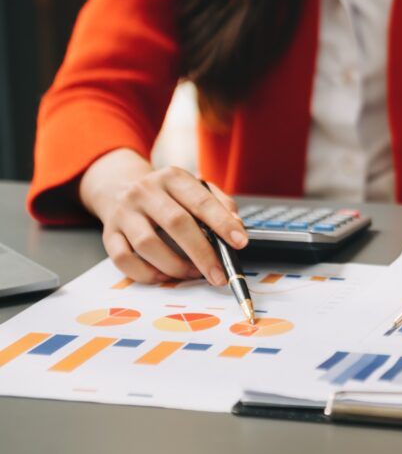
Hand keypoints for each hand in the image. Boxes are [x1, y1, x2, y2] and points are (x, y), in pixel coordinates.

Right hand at [79, 148, 246, 285]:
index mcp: (172, 177)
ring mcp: (124, 212)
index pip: (201, 201)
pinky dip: (147, 274)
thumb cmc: (169, 195)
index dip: (222, 223)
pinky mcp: (109, 234)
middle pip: (176, 224)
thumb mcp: (197, 188)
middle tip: (219, 274)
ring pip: (147, 244)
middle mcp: (145, 191)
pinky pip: (124, 259)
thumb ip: (220, 204)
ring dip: (175, 266)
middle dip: (202, 253)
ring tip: (193, 273)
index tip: (239, 243)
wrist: (121, 188)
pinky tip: (165, 276)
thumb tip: (236, 226)